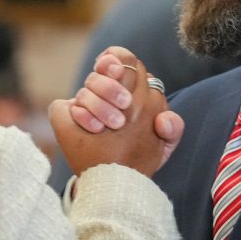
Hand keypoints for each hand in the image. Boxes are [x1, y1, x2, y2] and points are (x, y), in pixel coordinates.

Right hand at [49, 49, 182, 175]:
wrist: (116, 181)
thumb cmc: (140, 158)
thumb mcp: (162, 146)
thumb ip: (173, 127)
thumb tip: (162, 120)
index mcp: (130, 89)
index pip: (124, 58)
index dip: (120, 59)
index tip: (120, 72)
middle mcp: (107, 93)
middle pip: (108, 67)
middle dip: (114, 83)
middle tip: (125, 104)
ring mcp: (86, 103)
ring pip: (92, 83)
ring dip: (103, 102)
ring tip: (116, 124)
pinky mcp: (67, 118)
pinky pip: (71, 107)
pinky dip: (84, 116)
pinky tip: (95, 130)